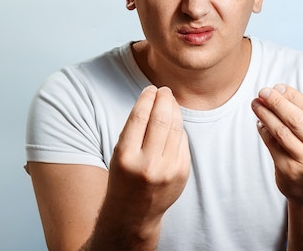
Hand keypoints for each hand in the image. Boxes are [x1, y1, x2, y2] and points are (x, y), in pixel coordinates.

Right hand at [106, 86, 190, 222]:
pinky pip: (183, 142)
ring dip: (175, 110)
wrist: (134, 213)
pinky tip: (174, 123)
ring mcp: (167, 170)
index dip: (147, 99)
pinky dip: (179, 129)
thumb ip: (136, 129)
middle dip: (165, 100)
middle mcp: (147, 164)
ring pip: (175, 128)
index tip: (151, 89)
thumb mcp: (120, 154)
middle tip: (164, 90)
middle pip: (161, 120)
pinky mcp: (182, 173)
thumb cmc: (125, 177)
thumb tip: (156, 100)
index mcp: (126, 156)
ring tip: (171, 101)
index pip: (139, 117)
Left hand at [251, 84, 302, 205]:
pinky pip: (272, 144)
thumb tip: (278, 90)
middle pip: (296, 119)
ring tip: (256, 104)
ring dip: (265, 114)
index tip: (277, 87)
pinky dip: (263, 130)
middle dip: (276, 102)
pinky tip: (259, 122)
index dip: (292, 95)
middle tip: (263, 92)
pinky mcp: (289, 171)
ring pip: (281, 131)